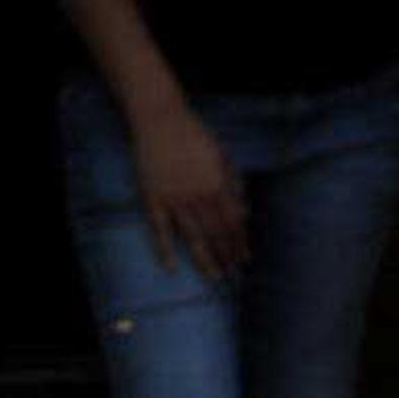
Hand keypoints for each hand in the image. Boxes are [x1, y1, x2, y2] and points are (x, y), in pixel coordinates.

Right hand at [128, 103, 248, 277]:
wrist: (160, 120)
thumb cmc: (193, 135)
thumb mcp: (222, 154)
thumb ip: (234, 183)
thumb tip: (245, 212)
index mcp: (218, 183)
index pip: (233, 220)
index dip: (240, 241)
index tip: (244, 257)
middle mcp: (199, 194)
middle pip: (216, 232)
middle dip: (226, 254)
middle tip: (232, 273)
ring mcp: (175, 198)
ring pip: (193, 236)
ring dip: (205, 258)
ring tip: (214, 276)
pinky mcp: (153, 199)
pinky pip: (160, 230)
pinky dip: (165, 250)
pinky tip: (172, 268)